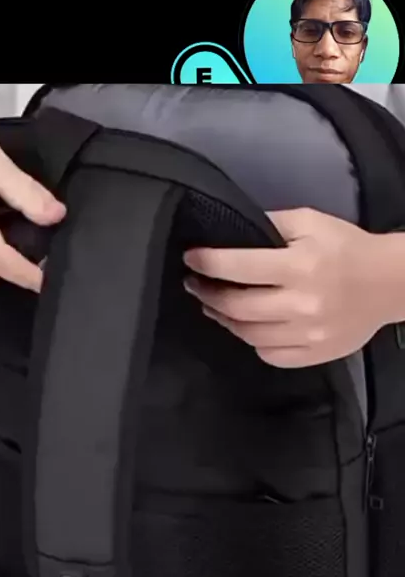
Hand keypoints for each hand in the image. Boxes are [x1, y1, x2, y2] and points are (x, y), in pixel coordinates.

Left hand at [183, 207, 399, 367]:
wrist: (388, 283)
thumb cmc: (347, 248)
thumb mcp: (310, 222)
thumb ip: (269, 225)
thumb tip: (229, 233)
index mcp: (299, 266)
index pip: (238, 266)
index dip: (207, 263)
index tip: (190, 259)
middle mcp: (300, 304)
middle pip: (236, 306)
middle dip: (207, 294)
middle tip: (195, 284)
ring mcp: (307, 335)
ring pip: (247, 334)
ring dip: (224, 319)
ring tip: (214, 305)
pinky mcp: (313, 354)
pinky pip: (268, 354)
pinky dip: (251, 340)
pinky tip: (246, 326)